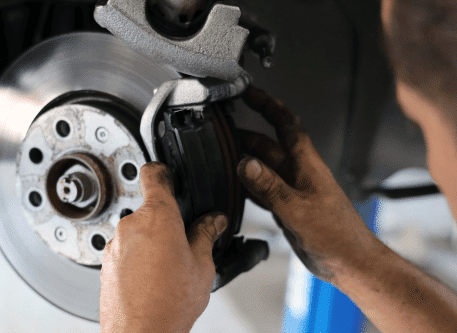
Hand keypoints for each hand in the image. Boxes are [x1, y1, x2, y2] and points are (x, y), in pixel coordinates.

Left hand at [99, 162, 227, 332]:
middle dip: (166, 222)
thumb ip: (206, 235)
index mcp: (158, 216)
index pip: (154, 175)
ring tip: (167, 269)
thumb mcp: (201, 265)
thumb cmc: (169, 303)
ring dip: (151, 242)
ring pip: (138, 232)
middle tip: (182, 245)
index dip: (163, 171)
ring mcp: (115, 244)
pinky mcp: (106, 263)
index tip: (167, 174)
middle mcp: (131, 225)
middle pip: (150, 210)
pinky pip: (125, 250)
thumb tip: (213, 221)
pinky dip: (137, 257)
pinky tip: (151, 278)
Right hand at [237, 86, 382, 281]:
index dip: (267, 104)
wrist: (350, 262)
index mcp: (306, 164)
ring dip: (246, 158)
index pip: (285, 123)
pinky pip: (264, 188)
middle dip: (247, 134)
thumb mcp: (298, 208)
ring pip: (265, 166)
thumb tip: (246, 163)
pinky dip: (250, 184)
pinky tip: (237, 187)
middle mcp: (299, 172)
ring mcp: (293, 189)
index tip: (248, 92)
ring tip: (223, 155)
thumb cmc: (337, 235)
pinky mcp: (289, 206)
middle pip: (269, 144)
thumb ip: (270, 186)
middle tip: (223, 130)